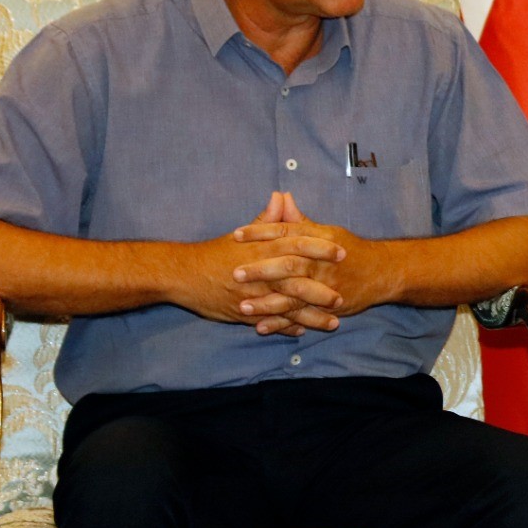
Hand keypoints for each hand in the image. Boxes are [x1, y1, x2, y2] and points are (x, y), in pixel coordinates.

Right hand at [173, 195, 336, 332]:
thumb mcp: (243, 234)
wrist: (183, 275)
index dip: (321, 248)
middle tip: (345, 295)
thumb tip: (282, 196)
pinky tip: (304, 331)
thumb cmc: (216, 253)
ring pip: (287, 307)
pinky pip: (270, 321)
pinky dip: (287, 327)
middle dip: (322, 289)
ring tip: (334, 323)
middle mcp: (259, 273)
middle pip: (296, 280)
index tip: (343, 251)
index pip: (296, 245)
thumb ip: (268, 219)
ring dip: (311, 316)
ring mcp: (252, 295)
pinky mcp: (243, 313)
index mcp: (261, 249)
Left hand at [225, 192, 397, 335]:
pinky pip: (302, 316)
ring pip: (294, 294)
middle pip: (289, 264)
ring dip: (267, 302)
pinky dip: (281, 323)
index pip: (286, 232)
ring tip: (242, 307)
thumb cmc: (350, 250)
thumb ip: (299, 220)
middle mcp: (322, 261)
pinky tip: (261, 327)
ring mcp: (326, 285)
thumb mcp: (327, 231)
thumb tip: (280, 198)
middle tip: (235, 274)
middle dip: (261, 270)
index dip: (261, 233)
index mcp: (320, 239)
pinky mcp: (329, 306)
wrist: (384, 272)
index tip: (236, 235)